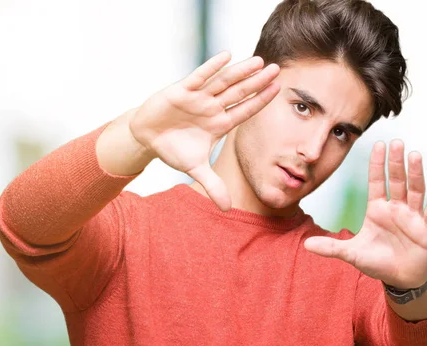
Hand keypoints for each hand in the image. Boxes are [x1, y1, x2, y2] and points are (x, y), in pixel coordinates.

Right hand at [129, 51, 280, 210]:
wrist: (147, 137)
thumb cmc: (174, 148)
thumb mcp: (195, 168)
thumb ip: (212, 184)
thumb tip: (227, 209)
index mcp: (219, 123)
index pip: (245, 110)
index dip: (261, 101)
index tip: (279, 90)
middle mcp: (212, 107)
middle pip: (239, 93)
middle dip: (258, 82)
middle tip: (278, 69)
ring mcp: (198, 98)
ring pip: (223, 83)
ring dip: (241, 72)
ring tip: (259, 61)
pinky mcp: (181, 91)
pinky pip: (199, 77)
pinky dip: (211, 67)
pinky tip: (227, 56)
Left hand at [304, 140, 426, 288]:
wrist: (401, 280)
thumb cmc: (378, 262)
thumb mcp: (352, 254)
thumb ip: (331, 248)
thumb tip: (306, 245)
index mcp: (377, 209)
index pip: (377, 182)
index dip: (377, 164)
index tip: (379, 144)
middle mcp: (396, 208)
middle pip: (397, 181)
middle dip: (396, 162)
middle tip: (396, 142)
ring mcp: (412, 217)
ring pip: (414, 191)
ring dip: (415, 173)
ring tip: (414, 155)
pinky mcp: (426, 229)